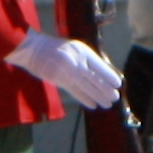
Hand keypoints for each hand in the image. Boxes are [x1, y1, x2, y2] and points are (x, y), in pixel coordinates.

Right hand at [5, 33, 123, 110]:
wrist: (34, 48)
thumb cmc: (56, 48)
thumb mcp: (74, 48)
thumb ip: (86, 59)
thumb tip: (102, 73)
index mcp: (82, 51)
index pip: (99, 65)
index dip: (109, 75)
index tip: (118, 83)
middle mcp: (76, 61)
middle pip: (94, 78)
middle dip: (105, 89)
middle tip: (115, 97)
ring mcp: (67, 71)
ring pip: (86, 86)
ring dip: (98, 96)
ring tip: (107, 104)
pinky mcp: (58, 79)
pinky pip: (74, 91)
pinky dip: (84, 98)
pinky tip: (92, 105)